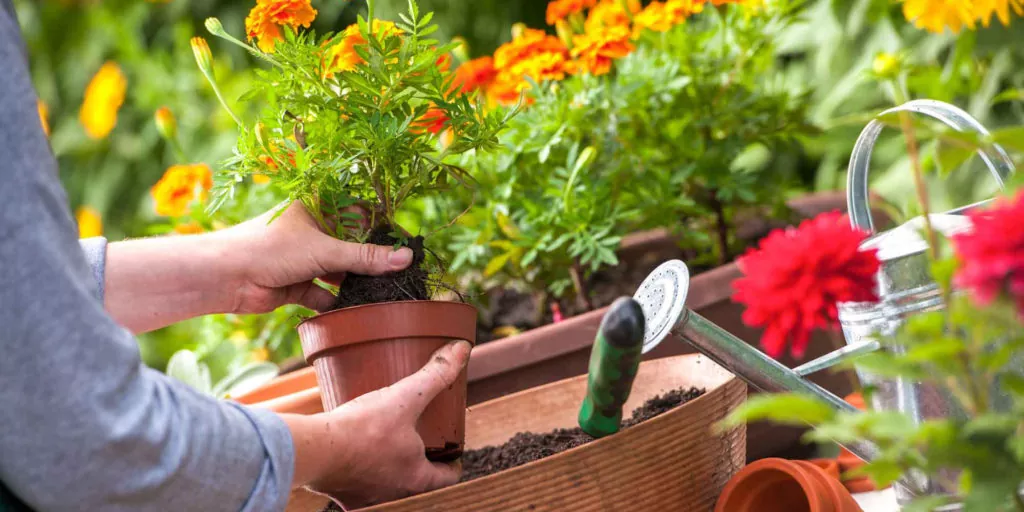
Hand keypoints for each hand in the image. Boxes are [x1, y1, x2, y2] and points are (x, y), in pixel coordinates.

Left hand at [223, 201, 412, 313]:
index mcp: (318, 208)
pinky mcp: (297, 285)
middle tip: (399, 274)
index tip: (405, 246)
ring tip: (382, 295)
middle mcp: (312, 231)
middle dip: (371, 262)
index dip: (382, 229)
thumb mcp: (324, 250)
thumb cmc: (270, 248)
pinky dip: (336, 303)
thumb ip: (366, 257)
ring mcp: (304, 259)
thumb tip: (405, 258)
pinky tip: (354, 312)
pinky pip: (324, 294)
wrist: (225, 277)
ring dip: (355, 284)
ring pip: (339, 272)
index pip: (359, 214)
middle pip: (351, 246)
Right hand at [282, 340, 470, 507]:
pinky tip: (354, 451)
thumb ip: (435, 374)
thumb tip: (462, 349)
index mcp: (417, 479)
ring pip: (388, 483)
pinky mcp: (342, 495)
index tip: (450, 448)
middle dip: (420, 461)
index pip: (448, 476)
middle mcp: (395, 494)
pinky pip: (357, 484)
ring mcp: (367, 498)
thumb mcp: (405, 397)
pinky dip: (360, 469)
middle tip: (419, 438)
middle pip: (418, 481)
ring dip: (390, 466)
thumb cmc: (362, 429)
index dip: (452, 461)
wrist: (314, 449)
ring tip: (387, 441)